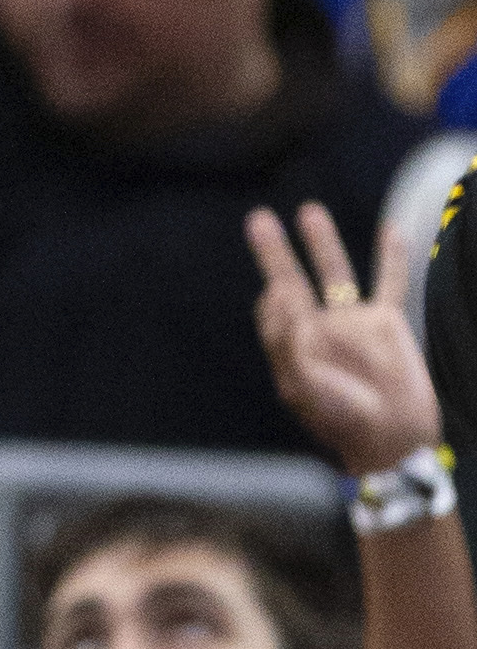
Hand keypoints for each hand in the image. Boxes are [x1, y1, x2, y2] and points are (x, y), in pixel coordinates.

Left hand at [248, 200, 441, 479]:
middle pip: (293, 280)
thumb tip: (278, 292)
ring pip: (336, 273)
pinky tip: (390, 231)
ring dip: (322, 243)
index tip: (283, 293)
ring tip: (308, 211)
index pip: (273, 310)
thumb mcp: (305, 386)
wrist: (391, 437)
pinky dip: (391, 257)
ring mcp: (352, 324)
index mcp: (292, 349)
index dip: (274, 299)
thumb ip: (287, 342)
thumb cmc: (343, 419)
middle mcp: (318, 331)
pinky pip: (389, 282)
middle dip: (274, 252)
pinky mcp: (386, 323)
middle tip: (258, 219)